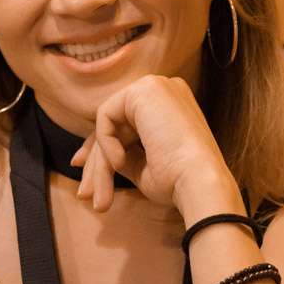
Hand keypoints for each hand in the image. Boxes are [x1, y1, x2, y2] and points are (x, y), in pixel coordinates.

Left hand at [71, 75, 243, 217]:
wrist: (199, 183)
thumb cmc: (179, 182)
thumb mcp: (144, 167)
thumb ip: (123, 155)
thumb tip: (91, 159)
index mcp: (171, 107)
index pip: (127, 124)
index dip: (103, 149)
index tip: (87, 178)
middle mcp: (165, 90)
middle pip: (115, 124)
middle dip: (96, 161)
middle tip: (84, 193)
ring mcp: (155, 86)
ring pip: (109, 125)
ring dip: (100, 164)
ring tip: (99, 197)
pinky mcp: (144, 89)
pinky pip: (106, 116)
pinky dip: (105, 143)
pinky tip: (119, 163)